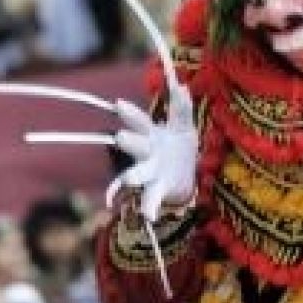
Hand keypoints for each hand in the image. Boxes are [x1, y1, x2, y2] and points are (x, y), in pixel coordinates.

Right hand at [107, 83, 198, 222]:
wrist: (183, 177)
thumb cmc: (178, 146)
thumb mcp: (183, 126)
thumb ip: (181, 107)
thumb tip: (180, 84)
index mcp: (152, 135)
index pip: (139, 122)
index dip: (129, 113)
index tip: (118, 104)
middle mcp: (146, 154)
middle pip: (135, 146)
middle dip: (129, 141)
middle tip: (121, 137)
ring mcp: (150, 173)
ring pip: (137, 175)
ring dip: (132, 177)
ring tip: (128, 181)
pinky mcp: (158, 191)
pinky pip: (151, 200)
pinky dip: (149, 209)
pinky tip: (149, 217)